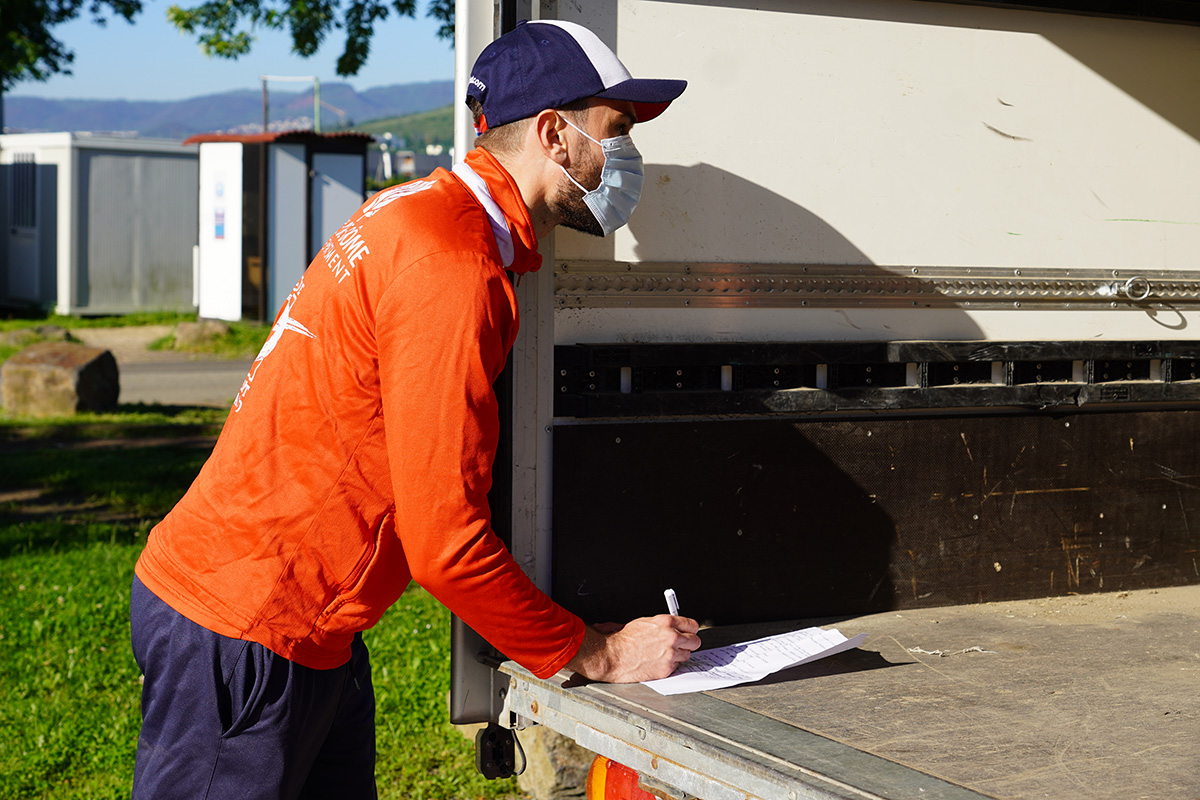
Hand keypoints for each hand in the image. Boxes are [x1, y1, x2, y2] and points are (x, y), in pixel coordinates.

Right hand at [566, 614, 700, 682]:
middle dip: (689, 643)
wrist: (614, 655)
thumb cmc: (625, 639)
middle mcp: (671, 637)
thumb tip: (676, 627)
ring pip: (687, 655)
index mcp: (666, 622)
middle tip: (682, 645)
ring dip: (679, 655)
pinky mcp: (667, 668)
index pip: (692, 625)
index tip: (689, 633)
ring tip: (664, 654)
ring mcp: (670, 654)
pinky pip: (676, 666)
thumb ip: (664, 625)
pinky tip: (658, 661)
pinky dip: (670, 665)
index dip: (691, 630)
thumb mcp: (645, 623)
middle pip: (695, 641)